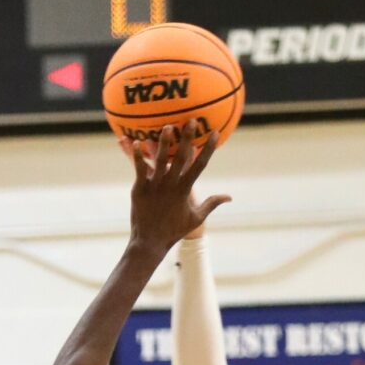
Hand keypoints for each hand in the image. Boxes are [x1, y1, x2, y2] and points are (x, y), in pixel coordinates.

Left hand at [128, 121, 230, 255]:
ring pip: (160, 160)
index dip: (208, 149)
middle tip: (191, 121)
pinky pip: (139, 169)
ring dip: (163, 143)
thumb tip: (229, 197)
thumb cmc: (173, 231)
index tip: (215, 134)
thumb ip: (212, 203)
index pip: (200, 165)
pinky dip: (137, 156)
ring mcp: (155, 186)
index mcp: (185, 190)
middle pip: (181, 158)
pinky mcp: (140, 189)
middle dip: (187, 139)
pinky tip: (135, 142)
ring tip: (166, 127)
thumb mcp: (196, 218)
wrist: (150, 242)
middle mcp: (171, 185)